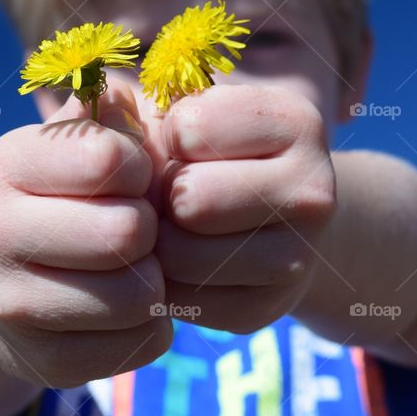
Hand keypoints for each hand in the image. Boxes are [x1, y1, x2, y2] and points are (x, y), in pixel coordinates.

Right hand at [0, 79, 172, 386]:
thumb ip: (112, 107)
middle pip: (127, 232)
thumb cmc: (69, 196)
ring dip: (157, 282)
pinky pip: (143, 344)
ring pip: (139, 296)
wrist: (8, 287)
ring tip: (135, 269)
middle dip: (151, 230)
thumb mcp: (82, 138)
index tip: (132, 178)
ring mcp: (10, 303)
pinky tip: (127, 310)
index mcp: (7, 162)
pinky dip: (154, 327)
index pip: (110, 159)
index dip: (143, 169)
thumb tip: (134, 99)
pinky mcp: (42, 363)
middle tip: (137, 230)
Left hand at [153, 85, 336, 332]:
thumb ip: (141, 107)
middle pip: (190, 198)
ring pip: (182, 254)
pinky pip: (185, 299)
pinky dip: (168, 280)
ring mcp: (299, 256)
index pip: (191, 128)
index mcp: (296, 123)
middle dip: (162, 195)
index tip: (185, 143)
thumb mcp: (185, 110)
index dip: (168, 136)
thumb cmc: (209, 152)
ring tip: (174, 224)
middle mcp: (314, 190)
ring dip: (159, 241)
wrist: (268, 221)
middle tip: (171, 192)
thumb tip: (101, 108)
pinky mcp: (268, 308)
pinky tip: (183, 260)